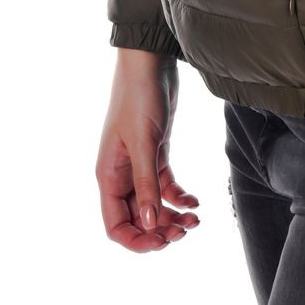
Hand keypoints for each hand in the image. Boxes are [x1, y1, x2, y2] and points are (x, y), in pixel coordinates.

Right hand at [96, 50, 200, 250]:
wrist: (150, 63)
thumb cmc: (139, 97)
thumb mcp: (144, 142)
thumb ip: (146, 184)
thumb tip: (149, 223)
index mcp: (109, 176)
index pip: (116, 225)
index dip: (137, 240)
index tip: (162, 241)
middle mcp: (121, 174)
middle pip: (136, 219)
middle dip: (159, 230)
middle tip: (184, 231)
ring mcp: (139, 165)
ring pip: (152, 205)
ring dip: (171, 217)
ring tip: (194, 220)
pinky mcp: (156, 153)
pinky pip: (165, 187)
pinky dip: (179, 198)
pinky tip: (195, 202)